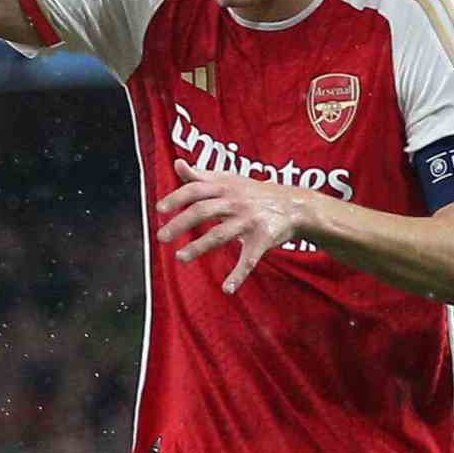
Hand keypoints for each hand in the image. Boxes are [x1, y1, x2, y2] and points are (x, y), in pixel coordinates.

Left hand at [155, 159, 310, 293]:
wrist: (295, 204)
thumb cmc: (254, 192)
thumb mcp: (229, 179)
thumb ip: (201, 175)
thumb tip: (177, 163)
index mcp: (224, 186)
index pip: (195, 190)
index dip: (176, 198)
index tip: (159, 210)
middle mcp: (235, 202)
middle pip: (203, 211)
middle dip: (180, 224)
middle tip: (161, 237)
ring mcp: (249, 221)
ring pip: (220, 235)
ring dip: (199, 247)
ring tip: (180, 258)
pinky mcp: (263, 239)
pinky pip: (249, 259)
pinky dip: (238, 275)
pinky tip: (227, 289)